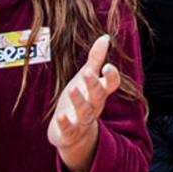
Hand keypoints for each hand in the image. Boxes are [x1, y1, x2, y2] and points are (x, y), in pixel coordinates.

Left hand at [48, 34, 123, 171]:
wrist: (74, 134)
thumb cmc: (82, 99)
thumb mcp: (86, 77)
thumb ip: (96, 59)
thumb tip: (105, 37)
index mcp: (99, 92)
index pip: (112, 84)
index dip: (111, 76)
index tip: (107, 66)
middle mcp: (94, 106)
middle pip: (98, 96)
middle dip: (94, 85)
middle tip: (87, 72)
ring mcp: (82, 120)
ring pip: (85, 112)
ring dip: (79, 101)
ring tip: (72, 89)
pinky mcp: (69, 132)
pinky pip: (69, 129)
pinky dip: (65, 123)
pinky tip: (60, 116)